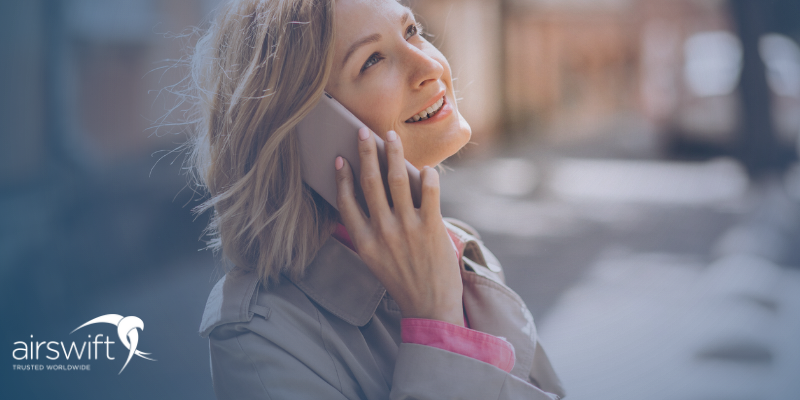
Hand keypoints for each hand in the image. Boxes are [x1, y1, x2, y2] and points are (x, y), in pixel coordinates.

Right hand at [334, 127, 463, 326]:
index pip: (346, 202)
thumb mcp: (375, 260)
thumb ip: (371, 231)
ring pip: (396, 181)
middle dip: (366, 153)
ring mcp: (406, 230)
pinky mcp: (431, 229)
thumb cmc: (403, 281)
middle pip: (370, 183)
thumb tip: (375, 191)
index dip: (342, 177)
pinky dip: (427, 177)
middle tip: (364, 131)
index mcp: (364, 242)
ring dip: (393, 154)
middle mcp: (382, 233)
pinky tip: (426, 168)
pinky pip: (428, 194)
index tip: (341, 158)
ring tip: (391, 137)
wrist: (430, 307)